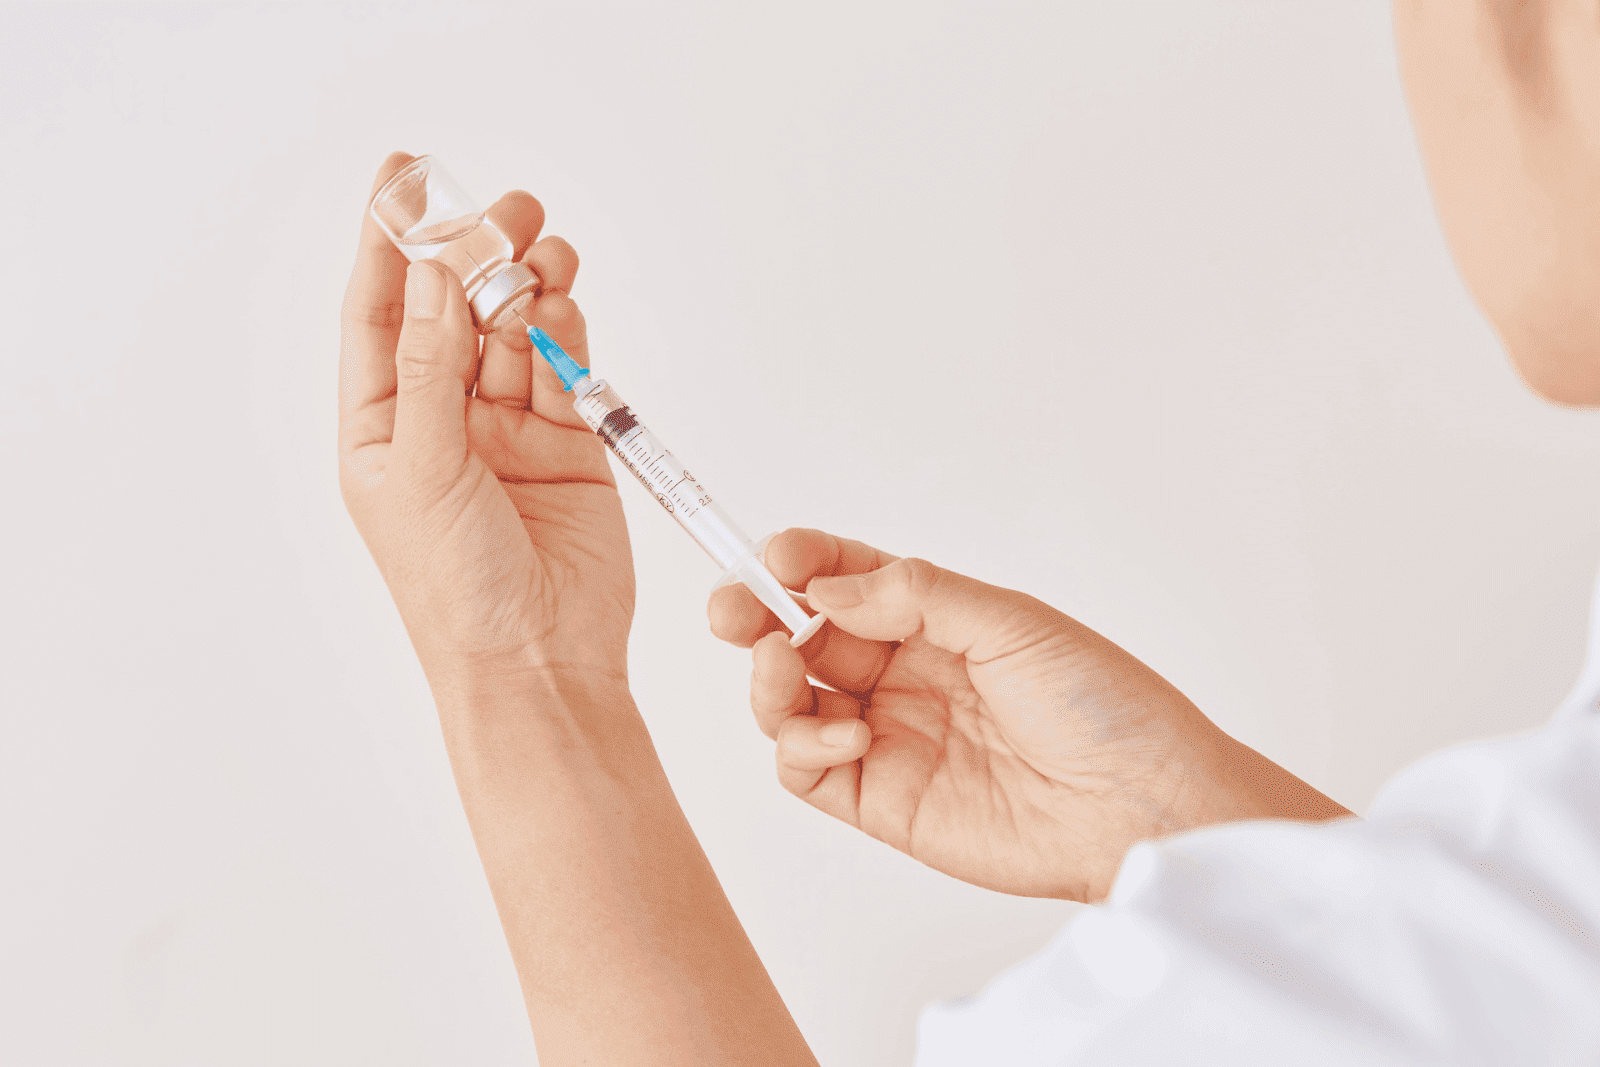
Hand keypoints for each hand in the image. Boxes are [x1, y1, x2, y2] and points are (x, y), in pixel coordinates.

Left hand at [339, 152, 633, 694]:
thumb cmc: (456, 590)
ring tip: (547, 253)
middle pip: (456, 313)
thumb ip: (433, 369)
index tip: (401, 177)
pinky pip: (566, 370)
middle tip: (506, 213)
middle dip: (476, 257)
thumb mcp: (422, 470)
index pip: (380, 317)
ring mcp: (509, 433)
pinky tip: (566, 303)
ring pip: (516, 333)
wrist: (539, 662)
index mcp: (383, 429)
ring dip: (528, 288)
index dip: (388, 246)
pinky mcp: (571, 446)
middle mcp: (443, 424)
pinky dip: (567, 332)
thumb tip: (436, 279)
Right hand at [709, 529, 1349, 901]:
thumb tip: (825, 586)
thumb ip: (913, 596)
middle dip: (757, 615)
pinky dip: (804, 743)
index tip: (776, 553)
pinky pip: (808, 768)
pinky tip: (846, 730)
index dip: (803, 562)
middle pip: (801, 637)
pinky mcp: (882, 801)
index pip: (846, 580)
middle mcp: (903, 675)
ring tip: (783, 664)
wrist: (1141, 805)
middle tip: (733, 609)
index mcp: (936, 621)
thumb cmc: (1103, 707)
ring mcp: (888, 738)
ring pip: (790, 703)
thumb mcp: (1010, 621)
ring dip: (769, 680)